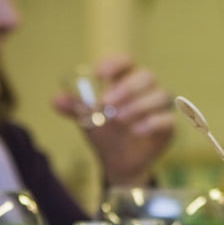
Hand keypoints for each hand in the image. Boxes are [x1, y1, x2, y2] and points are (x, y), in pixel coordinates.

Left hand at [53, 54, 174, 186]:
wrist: (118, 162)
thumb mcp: (86, 120)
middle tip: (107, 102)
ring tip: (119, 119)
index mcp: (125, 80)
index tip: (100, 73)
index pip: (125, 62)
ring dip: (138, 105)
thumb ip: (74, 108)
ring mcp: (159, 108)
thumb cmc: (104, 132)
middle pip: (146, 76)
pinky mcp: (168, 127)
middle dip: (127, 87)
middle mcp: (145, 90)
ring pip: (160, 95)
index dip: (115, 63)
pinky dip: (153, 122)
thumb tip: (55, 100)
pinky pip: (168, 119)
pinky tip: (136, 131)